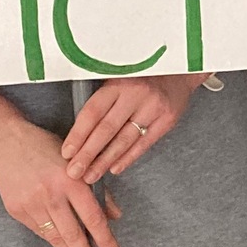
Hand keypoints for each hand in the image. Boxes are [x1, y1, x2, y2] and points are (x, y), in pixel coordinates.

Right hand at [0, 114, 117, 246]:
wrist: (6, 142)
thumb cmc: (46, 149)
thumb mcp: (77, 162)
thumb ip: (96, 190)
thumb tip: (114, 216)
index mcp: (70, 180)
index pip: (92, 217)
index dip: (104, 239)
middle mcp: (51, 194)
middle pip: (72, 234)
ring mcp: (31, 204)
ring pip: (55, 238)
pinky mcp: (17, 210)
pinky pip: (40, 231)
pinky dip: (53, 241)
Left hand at [61, 73, 200, 183]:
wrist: (179, 70)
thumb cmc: (142, 75)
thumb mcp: (119, 76)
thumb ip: (101, 98)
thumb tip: (77, 130)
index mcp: (118, 82)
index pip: (93, 112)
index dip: (78, 134)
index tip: (67, 152)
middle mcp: (136, 94)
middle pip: (106, 130)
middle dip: (88, 154)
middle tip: (74, 172)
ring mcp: (153, 108)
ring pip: (124, 140)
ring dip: (105, 161)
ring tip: (91, 176)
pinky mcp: (167, 120)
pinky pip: (143, 144)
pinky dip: (127, 158)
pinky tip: (114, 168)